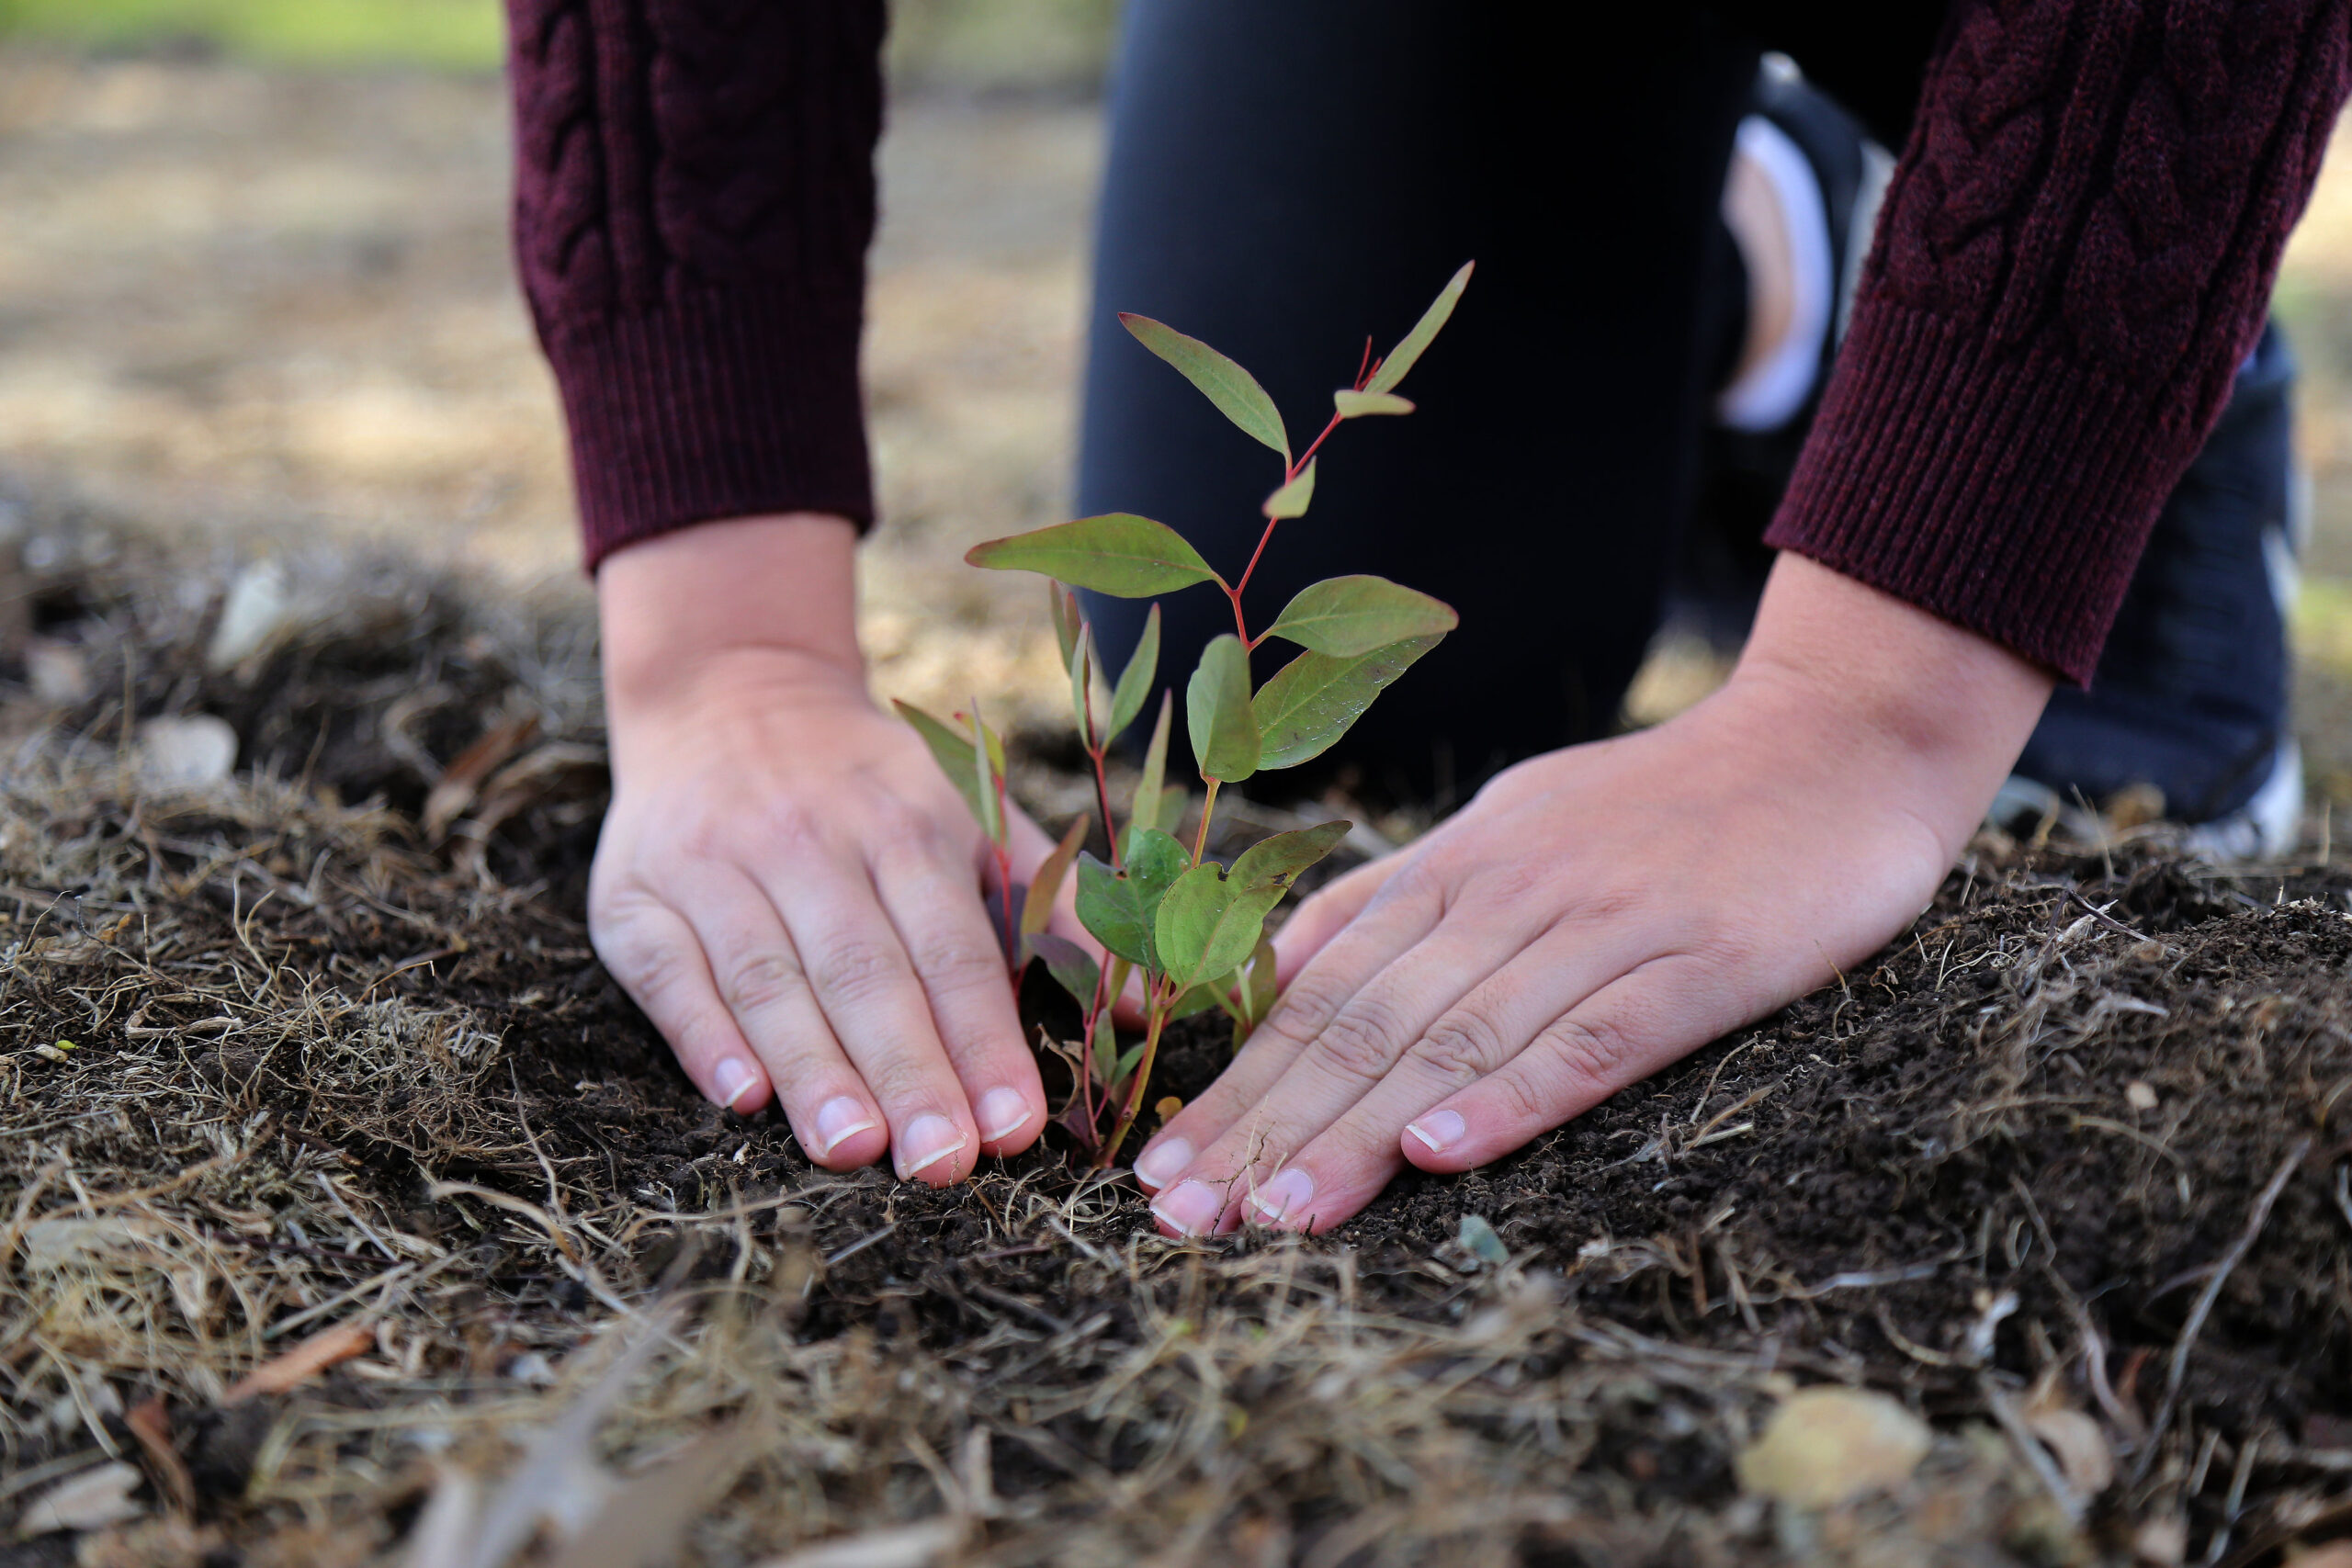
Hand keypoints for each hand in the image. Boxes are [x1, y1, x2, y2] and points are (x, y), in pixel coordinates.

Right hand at [592, 514, 1054, 1184]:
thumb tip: (1150, 999)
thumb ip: (1055, 906)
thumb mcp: (971, 817)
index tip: (1016, 1128)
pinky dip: (704, 1037)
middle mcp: (809, 841)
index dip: (984, 1039)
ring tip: (854, 1147)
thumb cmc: (870, 788)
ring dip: (813, 1068)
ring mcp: (715, 866)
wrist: (727, 689)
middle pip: (864, 971)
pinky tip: (742, 1098)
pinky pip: (671, 973)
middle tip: (941, 1164)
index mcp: (905, 827)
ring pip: (769, 979)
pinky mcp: (635, 896)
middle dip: (908, 1070)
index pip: (953, 949)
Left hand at [1131, 555, 2053, 1234]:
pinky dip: (1512, 1096)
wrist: (1834, 737)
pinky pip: (1591, 1036)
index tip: (1157, 1167)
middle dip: (1261, 1124)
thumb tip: (1284, 967)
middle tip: (1178, 1216)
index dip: (1234, 1080)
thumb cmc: (1661, 804)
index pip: (1319, 989)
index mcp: (1455, 865)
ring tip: (1275, 1214)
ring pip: (1454, 1037)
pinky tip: (1443, 1154)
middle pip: (1362, 1022)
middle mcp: (1506, 891)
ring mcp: (1600, 922)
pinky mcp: (1698, 959)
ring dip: (1356, 1130)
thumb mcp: (1508, 827)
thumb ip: (1402, 898)